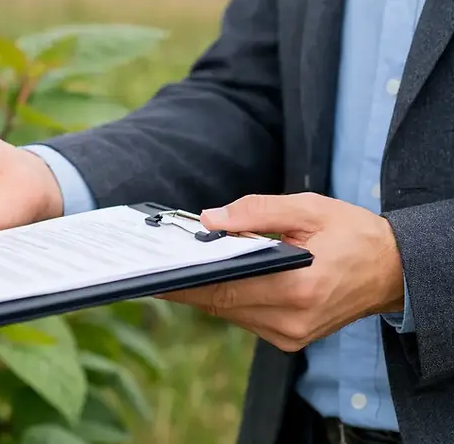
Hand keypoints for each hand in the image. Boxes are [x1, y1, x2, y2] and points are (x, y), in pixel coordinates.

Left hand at [160, 192, 404, 351]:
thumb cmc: (353, 235)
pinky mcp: (289, 339)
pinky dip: (229, 296)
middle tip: (156, 262)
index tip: (154, 269)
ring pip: (229, 312)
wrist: (393, 271)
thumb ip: (257, 213)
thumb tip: (209, 219)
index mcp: (298, 287)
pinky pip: (245, 316)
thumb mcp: (309, 209)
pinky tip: (217, 276)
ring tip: (183, 263)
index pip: (224, 288)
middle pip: (220, 303)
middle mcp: (291, 320)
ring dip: (207, 288)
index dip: (185, 279)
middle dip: (188, 282)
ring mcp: (290, 336)